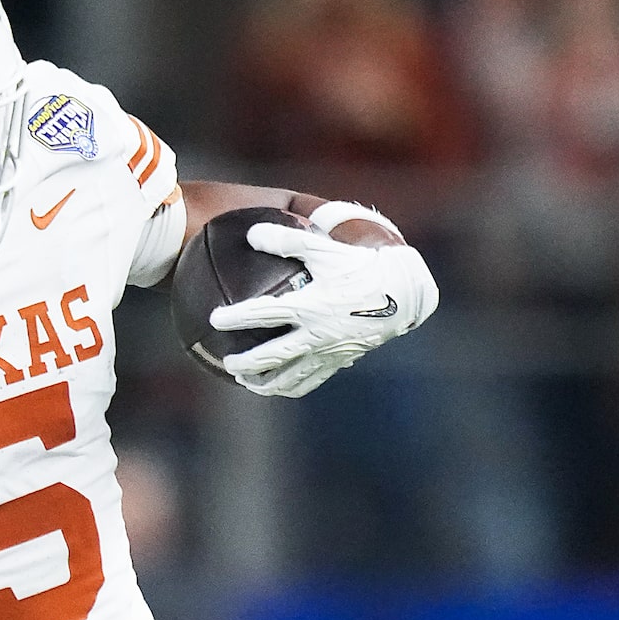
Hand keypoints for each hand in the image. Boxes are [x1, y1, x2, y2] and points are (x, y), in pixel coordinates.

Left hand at [209, 221, 436, 398]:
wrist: (404, 291)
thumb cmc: (362, 266)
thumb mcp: (325, 249)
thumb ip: (288, 240)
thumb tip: (251, 233)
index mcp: (310, 305)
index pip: (264, 314)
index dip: (236, 317)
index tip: (214, 319)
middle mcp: (317, 334)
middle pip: (271, 357)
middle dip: (245, 362)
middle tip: (227, 361)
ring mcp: (329, 352)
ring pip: (290, 378)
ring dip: (264, 383)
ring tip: (245, 380)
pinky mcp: (339, 361)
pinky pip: (310, 381)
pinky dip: (290, 386)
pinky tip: (277, 385)